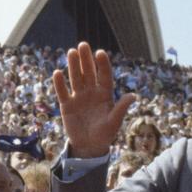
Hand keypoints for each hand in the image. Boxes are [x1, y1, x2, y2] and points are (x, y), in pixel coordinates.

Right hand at [52, 42, 134, 157]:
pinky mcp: (67, 105)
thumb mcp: (114, 122)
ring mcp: (78, 97)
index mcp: (105, 94)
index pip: (104, 76)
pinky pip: (63, 92)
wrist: (89, 147)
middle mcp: (91, 92)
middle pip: (88, 73)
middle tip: (83, 45)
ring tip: (71, 52)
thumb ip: (121, 108)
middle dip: (86, 59)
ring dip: (73, 66)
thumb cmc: (105, 134)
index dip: (102, 64)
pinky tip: (57, 73)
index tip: (100, 53)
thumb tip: (133, 96)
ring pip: (76, 78)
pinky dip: (60, 83)